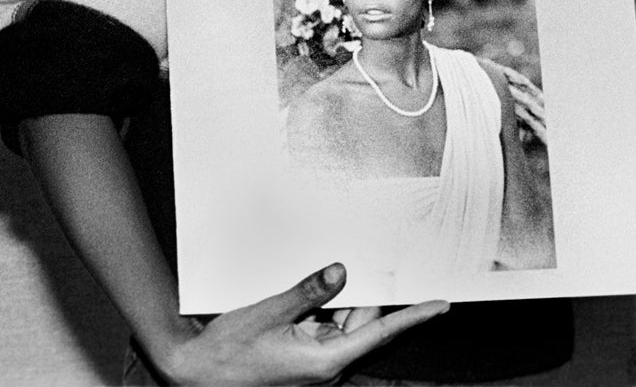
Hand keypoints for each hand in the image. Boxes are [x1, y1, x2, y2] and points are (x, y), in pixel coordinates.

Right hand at [157, 263, 447, 384]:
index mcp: (325, 360)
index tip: (440, 305)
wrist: (195, 374)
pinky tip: (296, 300)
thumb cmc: (227, 353)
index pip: (381, 333)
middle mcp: (326, 367)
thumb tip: (341, 272)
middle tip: (349, 263)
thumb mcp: (268, 313)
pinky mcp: (302, 362)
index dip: (413, 316)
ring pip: (340, 326)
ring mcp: (314, 367)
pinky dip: (316, 313)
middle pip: (360, 323)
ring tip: (301, 291)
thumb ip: (308, 292)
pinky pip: (321, 331)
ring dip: (330, 304)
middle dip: (354, 295)